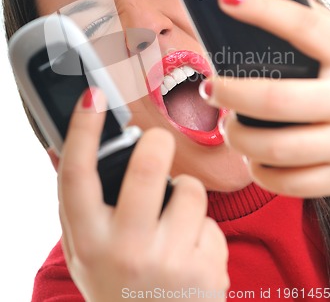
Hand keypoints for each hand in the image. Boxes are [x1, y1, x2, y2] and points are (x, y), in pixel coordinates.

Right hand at [58, 88, 228, 301]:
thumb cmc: (117, 286)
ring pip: (189, 189)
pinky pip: (211, 221)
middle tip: (158, 141)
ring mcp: (167, 262)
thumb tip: (68, 147)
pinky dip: (202, 228)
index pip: (76, 174)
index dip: (82, 129)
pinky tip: (190, 253)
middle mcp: (124, 251)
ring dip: (185, 194)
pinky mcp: (205, 270)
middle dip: (157, 142)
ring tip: (174, 222)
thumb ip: (79, 206)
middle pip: (146, 167)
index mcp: (88, 240)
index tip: (92, 95)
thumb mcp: (86, 251)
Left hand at [201, 0, 329, 197]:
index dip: (264, 10)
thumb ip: (304, 30)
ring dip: (238, 136)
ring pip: (275, 146)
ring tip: (229, 126)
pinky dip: (260, 170)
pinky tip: (252, 156)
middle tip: (210, 88)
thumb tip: (241, 0)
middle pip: (275, 99)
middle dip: (230, 94)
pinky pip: (288, 182)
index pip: (304, 26)